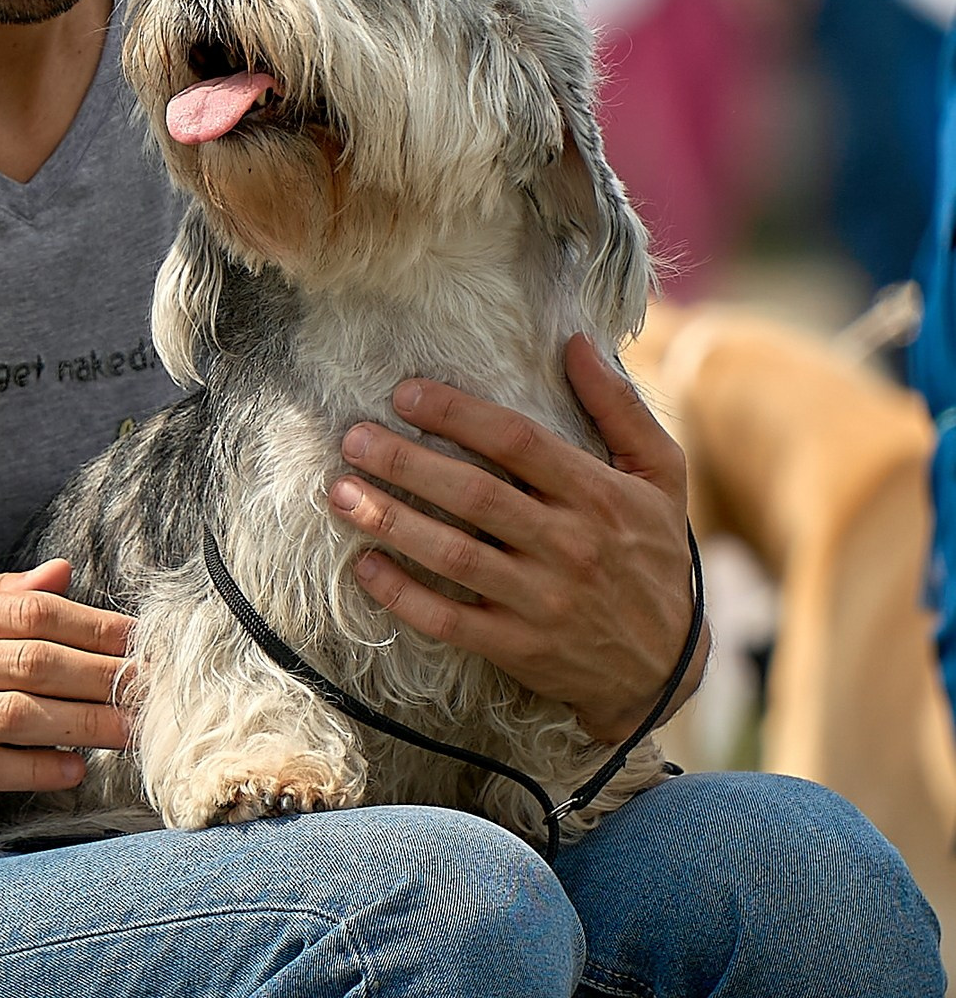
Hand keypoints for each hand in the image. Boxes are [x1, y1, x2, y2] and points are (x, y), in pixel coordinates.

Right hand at [0, 559, 134, 825]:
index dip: (89, 622)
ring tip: (128, 730)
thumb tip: (61, 571)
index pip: (24, 610)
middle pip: (30, 661)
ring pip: (16, 715)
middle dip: (99, 673)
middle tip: (149, 685)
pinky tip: (73, 771)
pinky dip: (35, 770)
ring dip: (81, 724)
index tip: (136, 636)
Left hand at [326, 335, 704, 740]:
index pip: (518, 442)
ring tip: (341, 492)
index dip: (457, 414)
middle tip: (354, 439)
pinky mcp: (522, 648)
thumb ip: (619, 408)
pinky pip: (451, 621)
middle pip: (474, 495)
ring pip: (454, 555)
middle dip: (406, 463)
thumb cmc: (653, 554)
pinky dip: (403, 596)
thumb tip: (575, 341)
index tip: (404, 394)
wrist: (667, 668)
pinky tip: (365, 567)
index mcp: (597, 496)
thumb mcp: (659, 477)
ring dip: (391, 522)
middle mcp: (569, 546)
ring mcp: (543, 602)